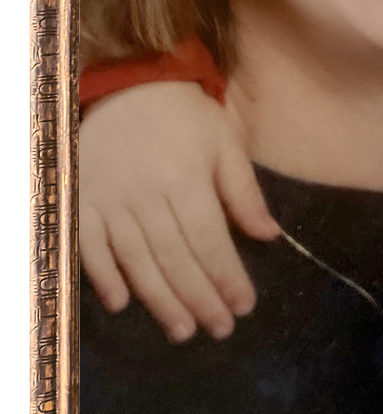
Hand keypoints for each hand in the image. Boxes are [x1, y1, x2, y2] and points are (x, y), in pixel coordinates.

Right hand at [79, 82, 279, 341]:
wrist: (126, 83)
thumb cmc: (184, 114)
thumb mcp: (224, 142)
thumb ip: (244, 192)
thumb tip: (270, 236)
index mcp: (185, 179)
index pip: (209, 241)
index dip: (227, 277)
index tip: (244, 306)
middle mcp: (146, 195)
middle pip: (175, 258)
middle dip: (200, 298)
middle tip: (219, 329)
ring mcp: (109, 200)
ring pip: (136, 260)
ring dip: (159, 300)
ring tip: (183, 331)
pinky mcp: (80, 201)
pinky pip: (88, 246)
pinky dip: (103, 277)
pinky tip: (122, 304)